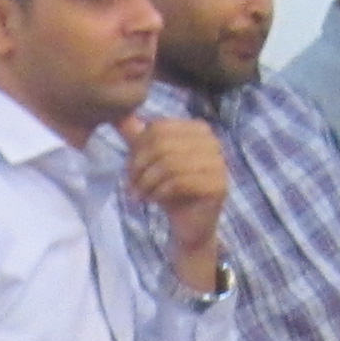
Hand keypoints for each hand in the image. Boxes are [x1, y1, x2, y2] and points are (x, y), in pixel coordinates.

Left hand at [117, 110, 228, 263]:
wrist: (188, 224)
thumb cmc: (170, 190)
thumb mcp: (151, 162)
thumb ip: (137, 138)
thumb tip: (120, 115)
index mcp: (198, 129)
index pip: (158, 128)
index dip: (137, 149)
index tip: (129, 171)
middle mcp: (213, 142)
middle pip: (162, 144)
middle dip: (139, 166)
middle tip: (131, 185)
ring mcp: (219, 163)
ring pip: (169, 163)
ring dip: (147, 182)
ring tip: (140, 195)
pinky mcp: (218, 185)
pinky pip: (179, 182)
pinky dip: (160, 192)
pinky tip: (154, 200)